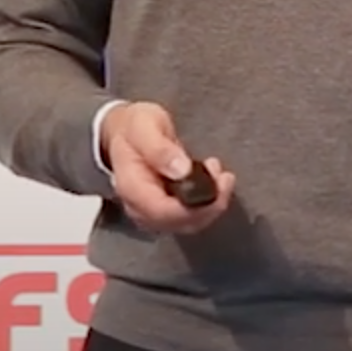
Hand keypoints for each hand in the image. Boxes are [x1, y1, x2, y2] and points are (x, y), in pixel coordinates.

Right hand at [100, 101, 235, 235]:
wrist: (126, 132)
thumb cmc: (134, 127)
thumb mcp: (145, 127)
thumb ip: (160, 149)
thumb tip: (182, 171)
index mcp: (131, 188)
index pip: (162, 212)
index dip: (193, 207)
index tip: (217, 186)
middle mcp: (140, 207)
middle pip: (179, 223)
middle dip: (210, 205)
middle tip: (226, 178)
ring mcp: (153, 212)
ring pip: (189, 223)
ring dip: (213, 204)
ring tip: (223, 176)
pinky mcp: (167, 210)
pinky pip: (191, 216)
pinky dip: (209, 203)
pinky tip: (216, 180)